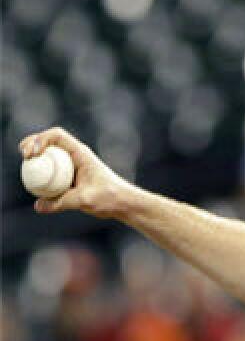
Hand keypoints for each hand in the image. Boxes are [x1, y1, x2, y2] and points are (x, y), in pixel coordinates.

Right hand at [19, 127, 139, 218]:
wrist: (125, 204)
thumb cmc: (111, 198)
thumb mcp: (85, 200)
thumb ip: (61, 203)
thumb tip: (38, 206)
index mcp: (81, 154)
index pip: (57, 135)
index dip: (40, 139)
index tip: (32, 153)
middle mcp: (76, 157)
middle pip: (49, 142)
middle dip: (32, 144)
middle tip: (24, 156)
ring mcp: (73, 167)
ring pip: (50, 156)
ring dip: (36, 157)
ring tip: (26, 164)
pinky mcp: (72, 178)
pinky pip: (53, 171)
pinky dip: (42, 173)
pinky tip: (36, 183)